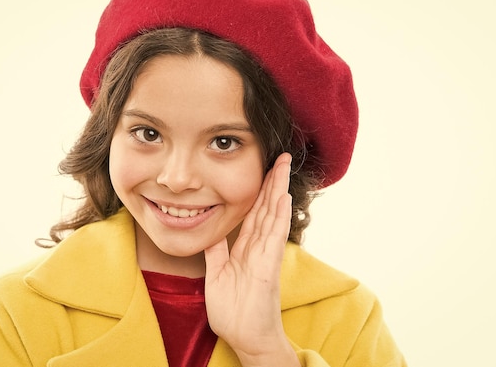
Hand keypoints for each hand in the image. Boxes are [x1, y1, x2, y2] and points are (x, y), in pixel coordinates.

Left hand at [204, 153, 299, 366]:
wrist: (246, 339)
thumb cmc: (235, 312)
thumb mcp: (217, 275)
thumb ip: (217, 253)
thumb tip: (211, 234)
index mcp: (246, 249)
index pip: (253, 213)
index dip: (258, 191)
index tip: (263, 170)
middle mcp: (259, 248)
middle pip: (266, 208)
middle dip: (272, 182)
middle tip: (281, 157)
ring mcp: (265, 256)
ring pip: (272, 216)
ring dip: (277, 190)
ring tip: (283, 166)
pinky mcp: (267, 267)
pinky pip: (273, 237)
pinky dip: (278, 217)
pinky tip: (282, 198)